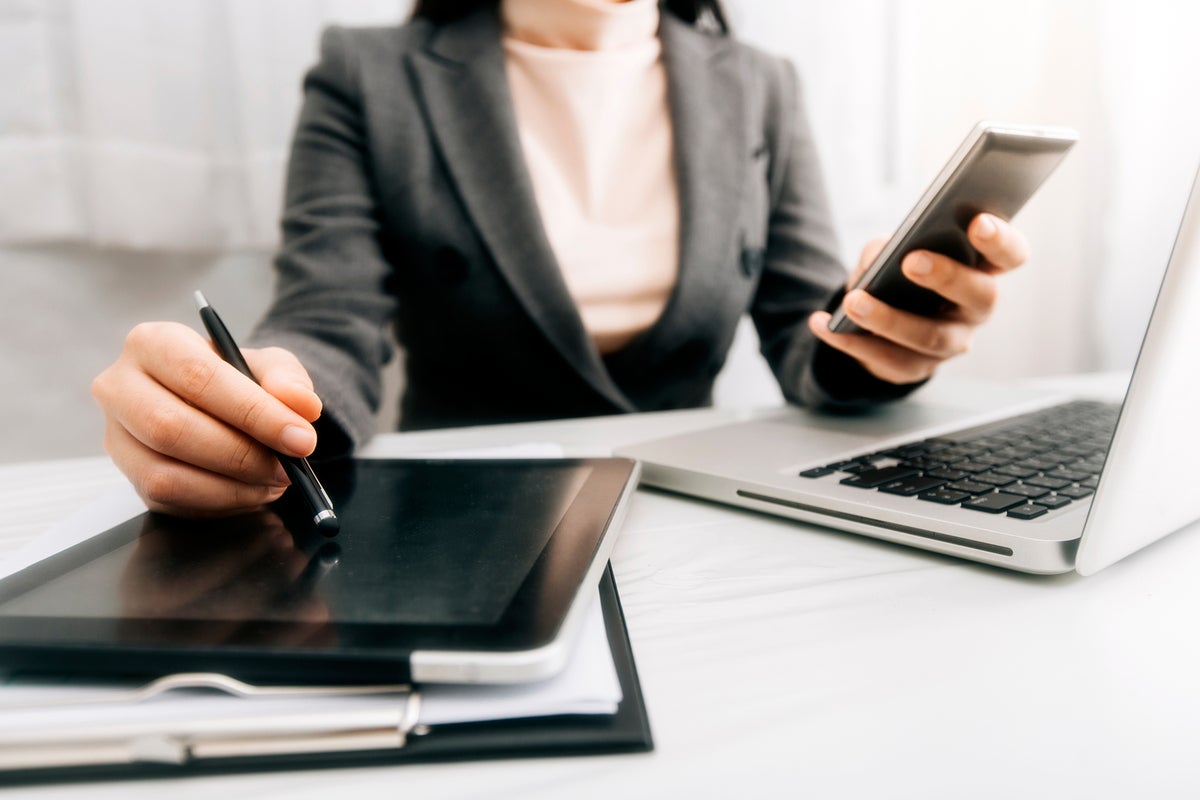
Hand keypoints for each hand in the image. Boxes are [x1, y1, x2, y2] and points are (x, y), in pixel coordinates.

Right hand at [92, 322, 322, 516]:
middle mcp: (120, 387)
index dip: (253, 412)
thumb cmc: (238, 380)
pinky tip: (251, 490)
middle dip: (242, 455)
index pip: (198, 377)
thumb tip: (302, 405)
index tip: (300, 437)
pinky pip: (169, 501)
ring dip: (232, 486)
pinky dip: (220, 501)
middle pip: (172, 429)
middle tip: (289, 467)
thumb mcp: (270, 366)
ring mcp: (117, 437)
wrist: (219, 405)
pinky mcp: (130, 477)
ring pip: (165, 475)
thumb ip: (289, 380)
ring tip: (274, 480)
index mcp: (153, 343)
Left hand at [807, 213, 1028, 384]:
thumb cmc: (896, 274)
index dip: (1001, 241)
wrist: (876, 323)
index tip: (978, 223)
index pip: (1010, 255)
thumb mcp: (890, 253)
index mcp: (982, 269)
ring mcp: (951, 343)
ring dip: (889, 318)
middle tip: (912, 261)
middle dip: (948, 277)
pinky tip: (823, 324)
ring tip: (854, 301)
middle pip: (980, 296)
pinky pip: (887, 359)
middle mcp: (976, 309)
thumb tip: (884, 254)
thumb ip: (890, 246)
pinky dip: (852, 341)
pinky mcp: (916, 369)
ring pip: (930, 336)